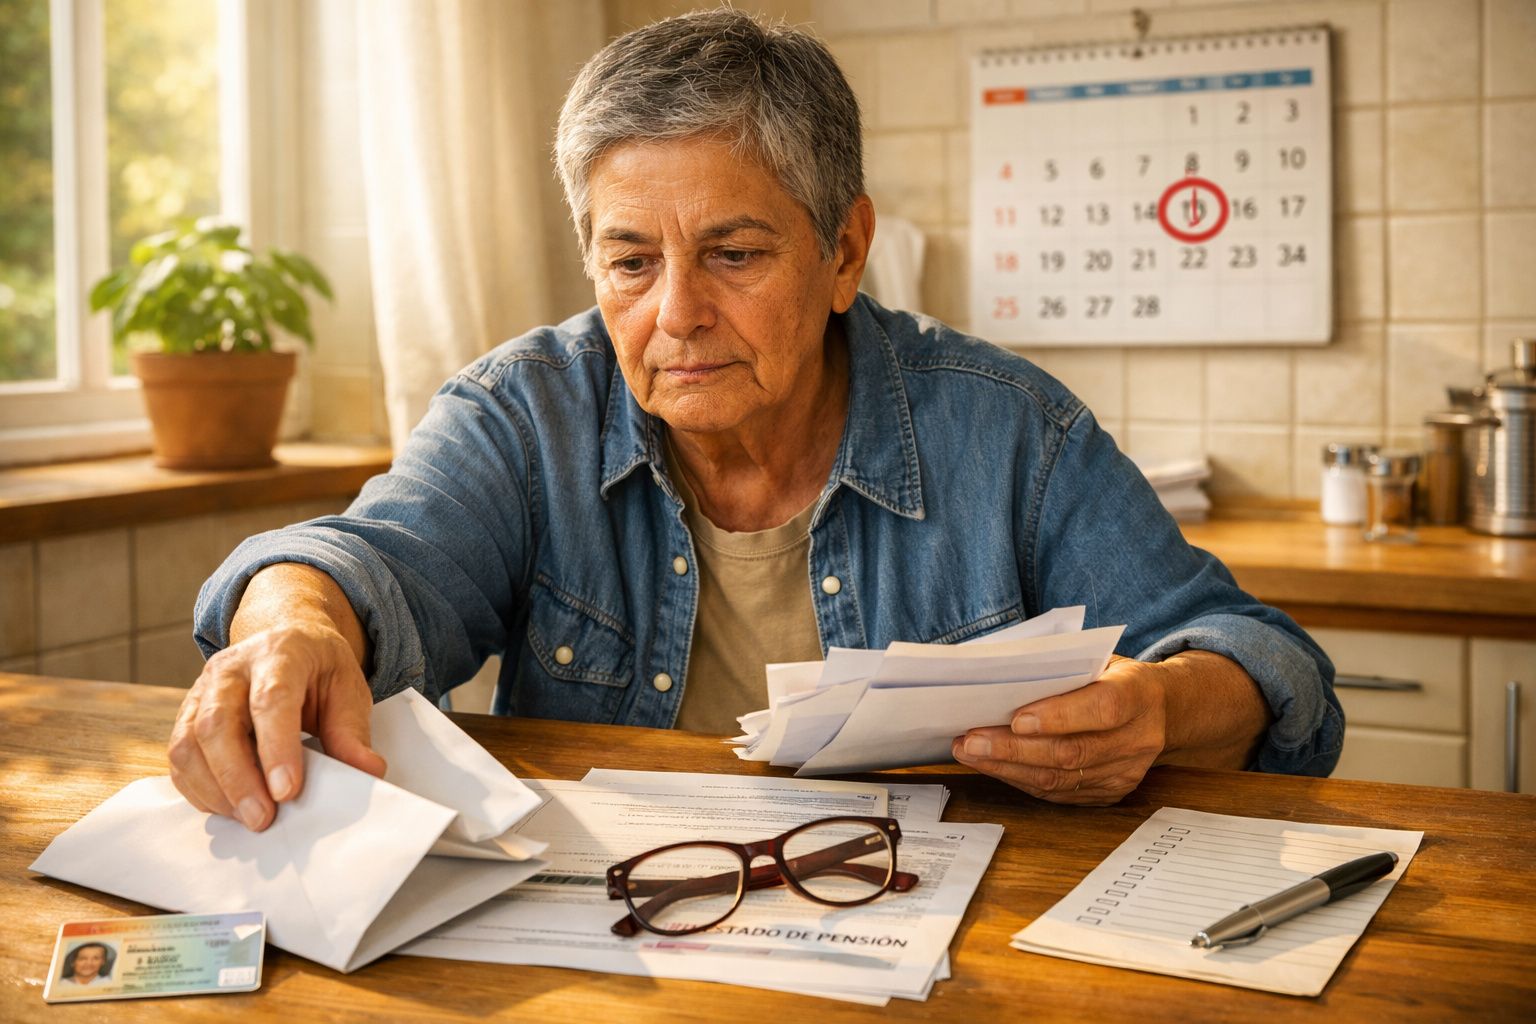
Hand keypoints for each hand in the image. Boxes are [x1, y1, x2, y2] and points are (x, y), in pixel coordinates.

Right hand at [167, 621, 385, 830]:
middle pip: (217, 724)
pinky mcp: (187, 715)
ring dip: (216, 790)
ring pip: (188, 744)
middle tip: (263, 819)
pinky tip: (229, 807)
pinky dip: (200, 790)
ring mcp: (202, 689)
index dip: (276, 748)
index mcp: (279, 653)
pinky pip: (180, 758)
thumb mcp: (347, 689)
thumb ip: (352, 731)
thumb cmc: (318, 669)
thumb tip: (368, 771)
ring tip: (249, 818)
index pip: (270, 700)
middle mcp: (231, 668)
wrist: (288, 641)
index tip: (287, 791)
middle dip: (238, 779)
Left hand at [951, 655, 1166, 804]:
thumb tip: (999, 672)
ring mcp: (1126, 772)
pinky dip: (1021, 780)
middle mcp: (1139, 738)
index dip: (1060, 716)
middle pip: (1073, 751)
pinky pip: (1059, 793)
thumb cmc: (1116, 676)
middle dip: (1015, 749)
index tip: (1016, 719)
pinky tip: (993, 767)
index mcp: (1140, 694)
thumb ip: (1062, 666)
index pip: (1102, 708)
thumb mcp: (1100, 658)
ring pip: (1062, 779)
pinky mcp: (1111, 793)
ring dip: (1008, 767)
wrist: (1164, 710)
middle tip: (971, 740)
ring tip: (970, 753)